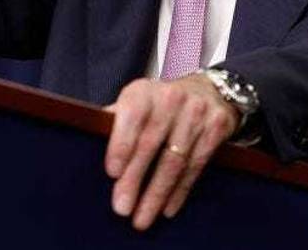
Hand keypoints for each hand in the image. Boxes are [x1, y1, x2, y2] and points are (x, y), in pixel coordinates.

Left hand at [103, 74, 240, 229]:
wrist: (207, 91)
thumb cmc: (160, 104)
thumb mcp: (137, 102)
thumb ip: (116, 120)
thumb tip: (92, 142)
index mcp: (144, 91)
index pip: (132, 116)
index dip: (121, 144)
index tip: (112, 173)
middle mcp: (171, 98)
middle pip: (151, 144)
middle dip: (135, 179)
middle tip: (122, 206)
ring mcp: (196, 112)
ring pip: (174, 160)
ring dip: (157, 193)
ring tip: (143, 216)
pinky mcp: (216, 128)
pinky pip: (195, 166)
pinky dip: (180, 191)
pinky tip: (167, 208)